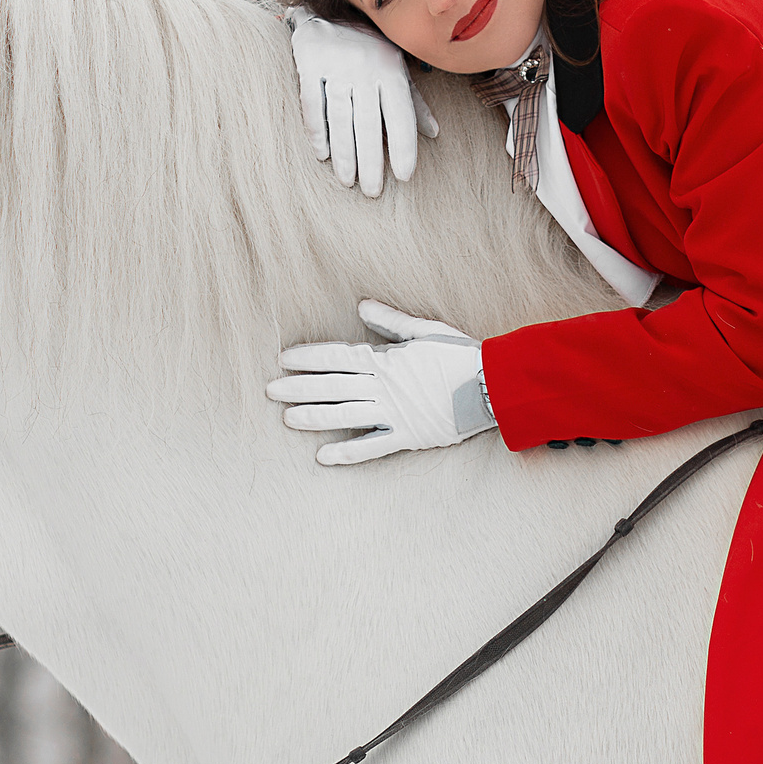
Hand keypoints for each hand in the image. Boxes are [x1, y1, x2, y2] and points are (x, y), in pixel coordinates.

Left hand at [266, 300, 495, 465]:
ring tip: (287, 419)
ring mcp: (393, 414)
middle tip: (270, 390)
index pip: (338, 357)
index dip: (309, 357)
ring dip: (314, 417)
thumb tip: (361, 306)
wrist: (492, 386)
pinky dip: (347, 452)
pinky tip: (323, 457)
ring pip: (344, 416)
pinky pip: (372, 447)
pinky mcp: (407, 437)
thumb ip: (390, 322)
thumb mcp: (425, 330)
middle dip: (300, 387)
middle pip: (333, 386)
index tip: (284, 359)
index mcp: (385, 360)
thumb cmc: (461, 354)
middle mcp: (383, 387)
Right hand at [287, 7, 439, 198]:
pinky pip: (312, 102)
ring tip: (348, 181)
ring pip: (341, 116)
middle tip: (372, 191)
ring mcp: (336, 64)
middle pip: (369, 122)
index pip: (400, 114)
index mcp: (390, 69)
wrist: (329, 11)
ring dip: (344, 152)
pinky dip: (317, 130)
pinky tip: (322, 154)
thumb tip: (434, 133)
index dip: (403, 146)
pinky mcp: (309, 62)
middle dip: (371, 160)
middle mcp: (365, 67)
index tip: (403, 176)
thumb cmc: (369, 48)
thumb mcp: (397, 68)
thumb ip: (414, 101)